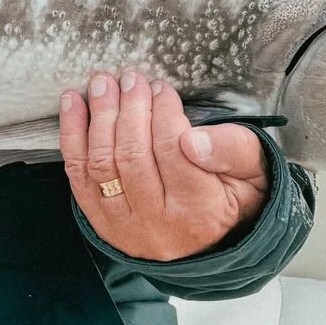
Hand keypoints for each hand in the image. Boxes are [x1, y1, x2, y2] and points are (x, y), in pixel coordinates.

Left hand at [62, 73, 270, 261]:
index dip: (164, 112)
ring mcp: (125, 226)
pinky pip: (78, 176)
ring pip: (103, 165)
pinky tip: (73, 102)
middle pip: (133, 156)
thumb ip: (232, 150)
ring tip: (104, 83)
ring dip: (99, 117)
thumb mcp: (253, 173)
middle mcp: (159, 224)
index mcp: (201, 211)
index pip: (174, 152)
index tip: (162, 88)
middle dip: (129, 109)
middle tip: (132, 79)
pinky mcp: (102, 222)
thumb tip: (192, 139)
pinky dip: (72, 136)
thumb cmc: (234, 196)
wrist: (212, 246)